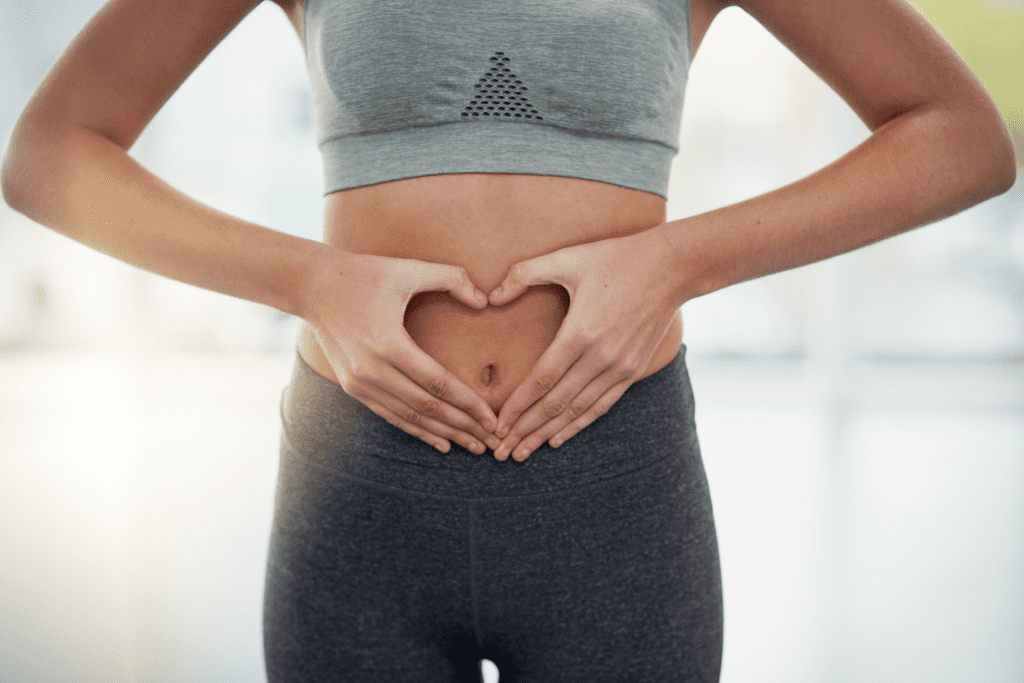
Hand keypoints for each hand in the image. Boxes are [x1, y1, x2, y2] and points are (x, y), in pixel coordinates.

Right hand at [303, 247, 500, 453]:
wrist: (311, 285)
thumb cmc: (364, 273)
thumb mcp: (408, 269)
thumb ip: (452, 278)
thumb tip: (485, 300)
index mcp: (388, 344)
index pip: (438, 383)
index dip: (469, 404)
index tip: (492, 419)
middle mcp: (372, 370)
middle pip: (427, 408)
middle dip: (463, 427)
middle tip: (492, 442)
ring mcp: (360, 383)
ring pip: (410, 418)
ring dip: (444, 434)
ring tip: (473, 447)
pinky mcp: (353, 387)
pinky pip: (391, 415)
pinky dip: (417, 431)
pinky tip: (441, 442)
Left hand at [487, 226, 685, 461]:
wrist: (671, 267)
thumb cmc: (615, 258)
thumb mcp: (566, 258)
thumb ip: (523, 274)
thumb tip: (490, 297)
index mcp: (580, 333)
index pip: (541, 381)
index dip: (516, 407)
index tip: (496, 425)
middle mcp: (601, 357)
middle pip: (555, 404)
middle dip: (525, 430)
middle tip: (500, 451)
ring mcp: (620, 367)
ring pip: (577, 411)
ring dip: (547, 434)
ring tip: (521, 453)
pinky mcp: (632, 370)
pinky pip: (601, 406)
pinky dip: (578, 424)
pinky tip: (557, 438)